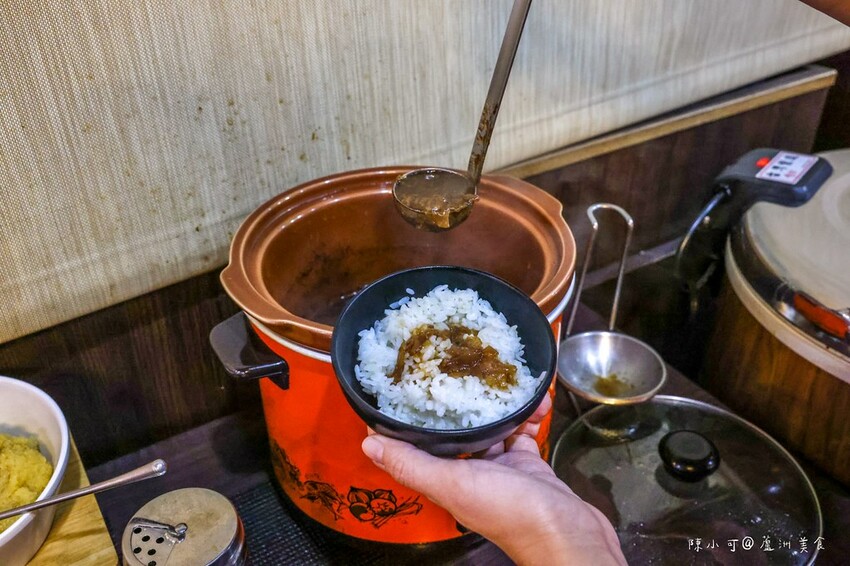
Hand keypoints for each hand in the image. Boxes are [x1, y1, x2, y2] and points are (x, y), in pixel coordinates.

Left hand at [361, 395, 625, 565]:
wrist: (569, 533)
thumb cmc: (511, 511)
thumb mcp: (455, 483)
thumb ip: (413, 464)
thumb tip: (369, 445)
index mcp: (445, 478)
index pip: (418, 443)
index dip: (411, 416)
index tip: (410, 381)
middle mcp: (468, 472)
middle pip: (456, 429)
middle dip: (459, 400)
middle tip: (461, 366)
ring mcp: (500, 467)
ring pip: (491, 425)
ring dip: (497, 402)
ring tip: (502, 375)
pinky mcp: (527, 463)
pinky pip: (523, 431)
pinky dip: (528, 414)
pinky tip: (535, 398)